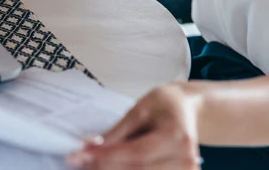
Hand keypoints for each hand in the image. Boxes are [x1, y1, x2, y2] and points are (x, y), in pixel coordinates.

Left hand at [67, 84, 201, 169]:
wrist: (189, 110)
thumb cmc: (165, 105)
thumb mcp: (139, 110)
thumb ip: (117, 132)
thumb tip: (90, 148)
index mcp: (176, 137)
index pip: (135, 154)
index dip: (105, 157)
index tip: (78, 156)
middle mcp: (186, 159)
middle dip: (104, 166)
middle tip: (80, 161)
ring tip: (91, 163)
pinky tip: (109, 166)